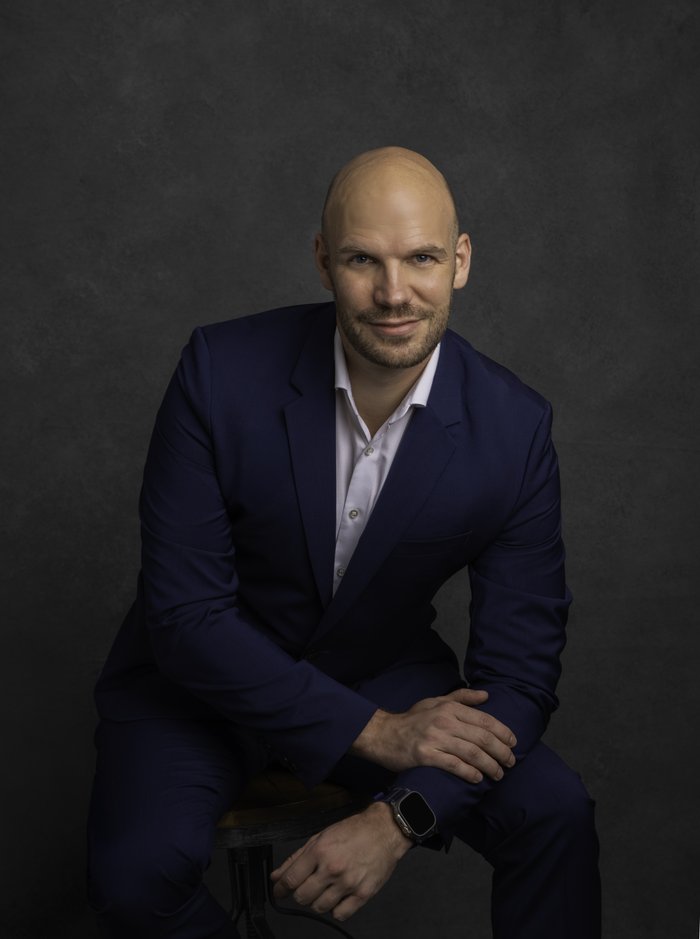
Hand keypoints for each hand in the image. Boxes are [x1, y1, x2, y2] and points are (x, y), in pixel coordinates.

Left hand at [270, 801, 410, 921]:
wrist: (384, 831)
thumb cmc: (353, 831)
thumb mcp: (321, 837)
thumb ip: (296, 858)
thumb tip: (277, 875)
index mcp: (320, 851)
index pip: (291, 879)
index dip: (280, 888)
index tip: (279, 890)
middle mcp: (332, 868)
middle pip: (302, 897)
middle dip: (300, 894)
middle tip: (306, 886)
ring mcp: (348, 883)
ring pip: (319, 907)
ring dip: (317, 901)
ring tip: (325, 889)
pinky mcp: (363, 894)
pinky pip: (340, 914)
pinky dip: (336, 909)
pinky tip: (339, 896)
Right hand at [351, 688, 516, 783]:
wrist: (383, 734)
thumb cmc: (412, 719)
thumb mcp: (435, 701)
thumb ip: (461, 697)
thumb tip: (486, 695)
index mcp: (449, 707)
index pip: (484, 720)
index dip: (503, 732)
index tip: (513, 743)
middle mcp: (444, 721)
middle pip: (482, 738)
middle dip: (501, 752)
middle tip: (510, 763)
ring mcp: (435, 738)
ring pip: (472, 753)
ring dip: (490, 766)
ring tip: (498, 774)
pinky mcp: (425, 756)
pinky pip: (454, 765)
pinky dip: (470, 773)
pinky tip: (477, 779)